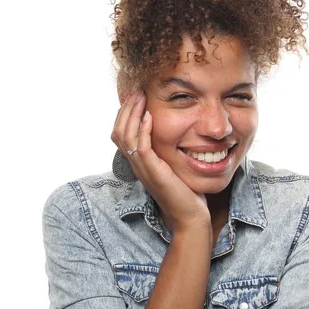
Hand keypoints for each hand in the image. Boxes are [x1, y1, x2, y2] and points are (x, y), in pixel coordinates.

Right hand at [111, 90, 210, 233]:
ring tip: (140, 97)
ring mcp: (143, 170)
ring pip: (125, 136)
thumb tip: (178, 134)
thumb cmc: (186, 193)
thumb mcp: (174, 167)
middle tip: (136, 90)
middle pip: (118, 131)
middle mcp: (136, 165)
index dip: (126, 114)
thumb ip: (168, 151)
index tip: (137, 95)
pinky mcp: (154, 173)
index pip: (121, 133)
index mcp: (139, 162)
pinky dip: (143, 130)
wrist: (190, 218)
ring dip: (132, 113)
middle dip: (126, 108)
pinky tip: (150, 116)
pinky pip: (141, 148)